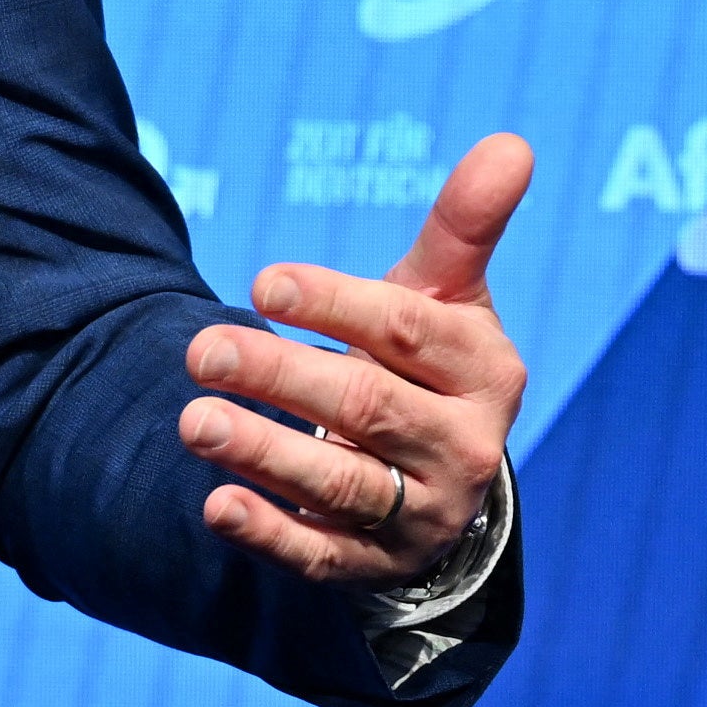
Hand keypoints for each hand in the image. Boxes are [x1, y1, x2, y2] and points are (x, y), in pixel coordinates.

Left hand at [180, 132, 532, 585]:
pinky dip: (269, 534)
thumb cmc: (428, 363)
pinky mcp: (375, 564)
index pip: (410, 332)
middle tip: (199, 350)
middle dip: (280, 377)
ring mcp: (422, 513)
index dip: (336, 306)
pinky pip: (321, 554)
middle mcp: (465, 448)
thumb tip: (512, 142)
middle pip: (367, 408)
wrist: (441, 480)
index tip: (263, 283)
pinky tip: (217, 505)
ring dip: (263, 452)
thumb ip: (465, 224)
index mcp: (486, 371)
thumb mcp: (447, 295)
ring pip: (340, 484)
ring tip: (194, 420)